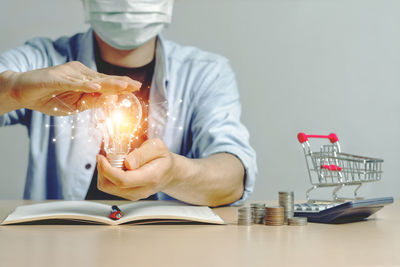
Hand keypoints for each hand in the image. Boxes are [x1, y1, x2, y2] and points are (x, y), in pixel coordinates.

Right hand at [4, 61, 140, 115]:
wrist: (23, 92)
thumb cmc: (50, 98)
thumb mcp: (75, 106)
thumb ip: (92, 102)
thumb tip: (110, 102)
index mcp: (86, 81)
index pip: (106, 84)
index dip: (121, 85)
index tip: (136, 86)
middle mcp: (80, 74)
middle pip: (103, 79)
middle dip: (121, 83)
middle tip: (136, 85)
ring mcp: (69, 74)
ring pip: (92, 80)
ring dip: (109, 84)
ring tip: (124, 86)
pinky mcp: (56, 78)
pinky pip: (73, 82)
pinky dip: (85, 85)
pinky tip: (97, 87)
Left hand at [96, 138, 175, 200]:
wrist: (169, 172)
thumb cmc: (163, 158)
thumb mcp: (157, 147)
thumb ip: (142, 154)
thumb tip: (127, 163)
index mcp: (150, 177)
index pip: (122, 180)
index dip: (107, 169)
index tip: (102, 157)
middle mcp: (141, 190)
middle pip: (110, 186)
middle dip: (101, 169)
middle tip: (104, 156)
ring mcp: (134, 194)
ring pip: (107, 188)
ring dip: (103, 173)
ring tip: (109, 161)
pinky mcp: (128, 195)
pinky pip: (110, 188)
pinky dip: (107, 176)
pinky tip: (114, 167)